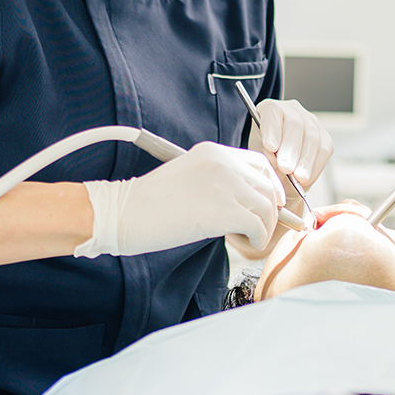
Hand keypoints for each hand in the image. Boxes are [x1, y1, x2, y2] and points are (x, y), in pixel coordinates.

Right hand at [74, 142, 284, 256]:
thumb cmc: (150, 202)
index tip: (270, 203)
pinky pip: (257, 225)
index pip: (260, 162)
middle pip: (267, 186)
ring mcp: (224, 185)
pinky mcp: (221, 211)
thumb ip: (219, 180)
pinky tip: (247, 243)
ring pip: (266, 207)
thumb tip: (248, 201)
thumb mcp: (189, 176)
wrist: (123, 212)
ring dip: (265, 226)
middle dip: (271, 210)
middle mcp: (223, 162)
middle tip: (262, 227)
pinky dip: (258, 238)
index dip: (271, 184)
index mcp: (214, 152)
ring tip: (252, 237)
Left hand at [248, 99, 333, 187]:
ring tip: (298, 177)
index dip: (272, 129)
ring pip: (312, 138)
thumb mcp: (257, 154)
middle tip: (285, 167)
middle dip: (291, 148)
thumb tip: (275, 161)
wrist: (279, 165)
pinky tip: (306, 179)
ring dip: (305, 160)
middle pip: (295, 125)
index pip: (272, 112)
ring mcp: (311, 122)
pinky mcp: (324, 137)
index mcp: (270, 109)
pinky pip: (324, 150)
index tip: (270, 148)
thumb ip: (264, 156)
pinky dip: (315, 167)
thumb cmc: (266, 156)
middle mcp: (292, 111)